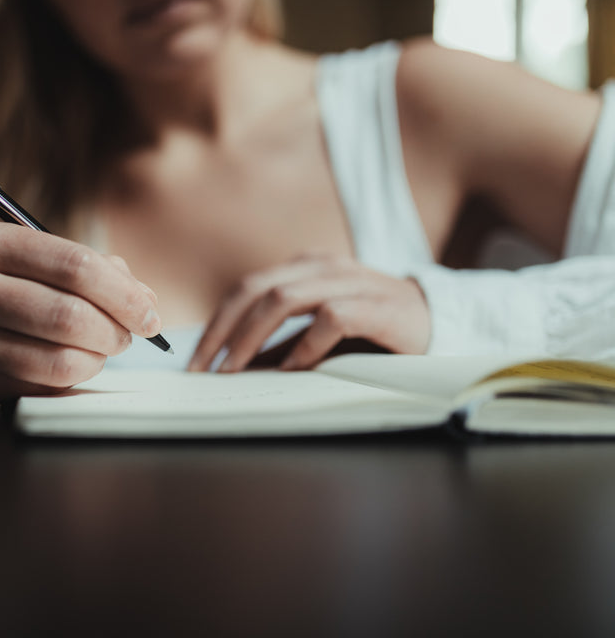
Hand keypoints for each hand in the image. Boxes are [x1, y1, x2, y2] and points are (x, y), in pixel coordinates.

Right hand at [0, 221, 160, 406]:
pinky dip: (72, 379)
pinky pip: (39, 384)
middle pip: (69, 312)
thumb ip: (83, 270)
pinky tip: (74, 368)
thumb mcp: (22, 264)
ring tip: (101, 352)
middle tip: (128, 337)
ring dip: (96, 359)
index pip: (73, 264)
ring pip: (57, 356)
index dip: (123, 292)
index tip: (148, 312)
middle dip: (115, 330)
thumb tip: (143, 296)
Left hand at [187, 256, 430, 372]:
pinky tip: (291, 369)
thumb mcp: (318, 336)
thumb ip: (281, 344)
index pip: (245, 288)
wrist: (442, 327)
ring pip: (283, 297)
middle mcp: (324, 267)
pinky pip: (330, 318)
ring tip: (235, 370)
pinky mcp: (379, 306)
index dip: (216, 323)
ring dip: (251, 337)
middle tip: (204, 369)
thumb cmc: (374, 334)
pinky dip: (305, 345)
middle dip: (222, 330)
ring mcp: (352, 282)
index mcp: (305, 268)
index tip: (195, 360)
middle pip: (255, 289)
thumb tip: (233, 366)